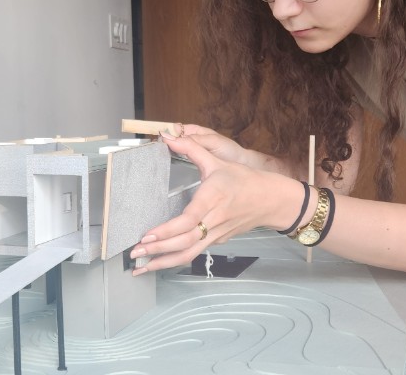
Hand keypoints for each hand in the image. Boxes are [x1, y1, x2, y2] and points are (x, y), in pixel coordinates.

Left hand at [129, 131, 295, 275]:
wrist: (270, 200)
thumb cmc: (245, 180)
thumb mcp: (218, 160)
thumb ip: (191, 148)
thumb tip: (168, 137)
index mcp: (212, 199)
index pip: (188, 221)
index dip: (167, 231)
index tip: (148, 235)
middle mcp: (213, 221)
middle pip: (184, 243)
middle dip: (157, 251)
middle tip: (135, 254)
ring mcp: (216, 235)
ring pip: (188, 255)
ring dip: (163, 262)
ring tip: (141, 267)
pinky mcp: (217, 241)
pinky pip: (194, 253)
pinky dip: (175, 259)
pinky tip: (159, 261)